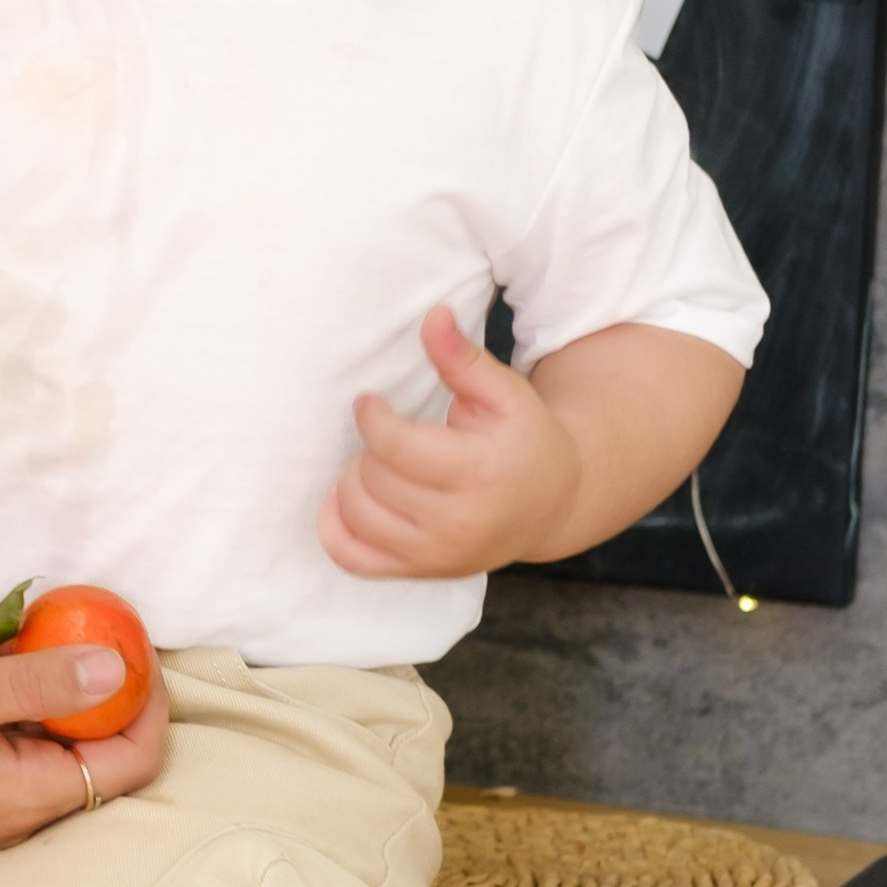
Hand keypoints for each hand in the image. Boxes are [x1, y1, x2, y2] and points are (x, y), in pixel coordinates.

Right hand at [0, 632, 170, 856]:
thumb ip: (38, 683)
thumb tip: (116, 668)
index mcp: (27, 795)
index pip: (131, 760)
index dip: (146, 702)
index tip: (132, 644)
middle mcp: (20, 813)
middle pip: (98, 753)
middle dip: (100, 687)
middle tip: (83, 627)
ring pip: (52, 747)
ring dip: (50, 690)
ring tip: (25, 636)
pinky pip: (14, 749)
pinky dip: (13, 705)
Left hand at [320, 303, 580, 582]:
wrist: (551, 504)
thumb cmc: (524, 440)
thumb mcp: (505, 393)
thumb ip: (463, 357)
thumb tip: (433, 314)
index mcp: (480, 472)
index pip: (395, 447)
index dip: (371, 417)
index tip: (370, 401)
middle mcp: (457, 523)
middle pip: (373, 479)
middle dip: (369, 448)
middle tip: (386, 435)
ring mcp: (436, 555)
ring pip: (356, 516)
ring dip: (352, 482)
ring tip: (375, 463)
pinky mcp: (419, 572)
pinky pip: (352, 559)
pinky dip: (334, 528)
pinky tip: (346, 498)